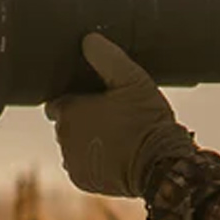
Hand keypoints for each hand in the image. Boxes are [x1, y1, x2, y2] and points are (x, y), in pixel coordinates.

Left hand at [46, 34, 196, 197]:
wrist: (161, 167)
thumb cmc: (146, 120)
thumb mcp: (133, 80)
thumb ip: (108, 57)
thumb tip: (88, 39)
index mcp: (69, 112)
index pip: (58, 101)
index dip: (76, 98)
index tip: (95, 98)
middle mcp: (63, 138)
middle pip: (66, 123)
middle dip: (82, 118)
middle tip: (111, 115)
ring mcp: (71, 161)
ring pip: (73, 144)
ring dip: (86, 139)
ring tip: (115, 135)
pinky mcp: (82, 180)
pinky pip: (81, 164)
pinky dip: (93, 159)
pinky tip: (114, 153)